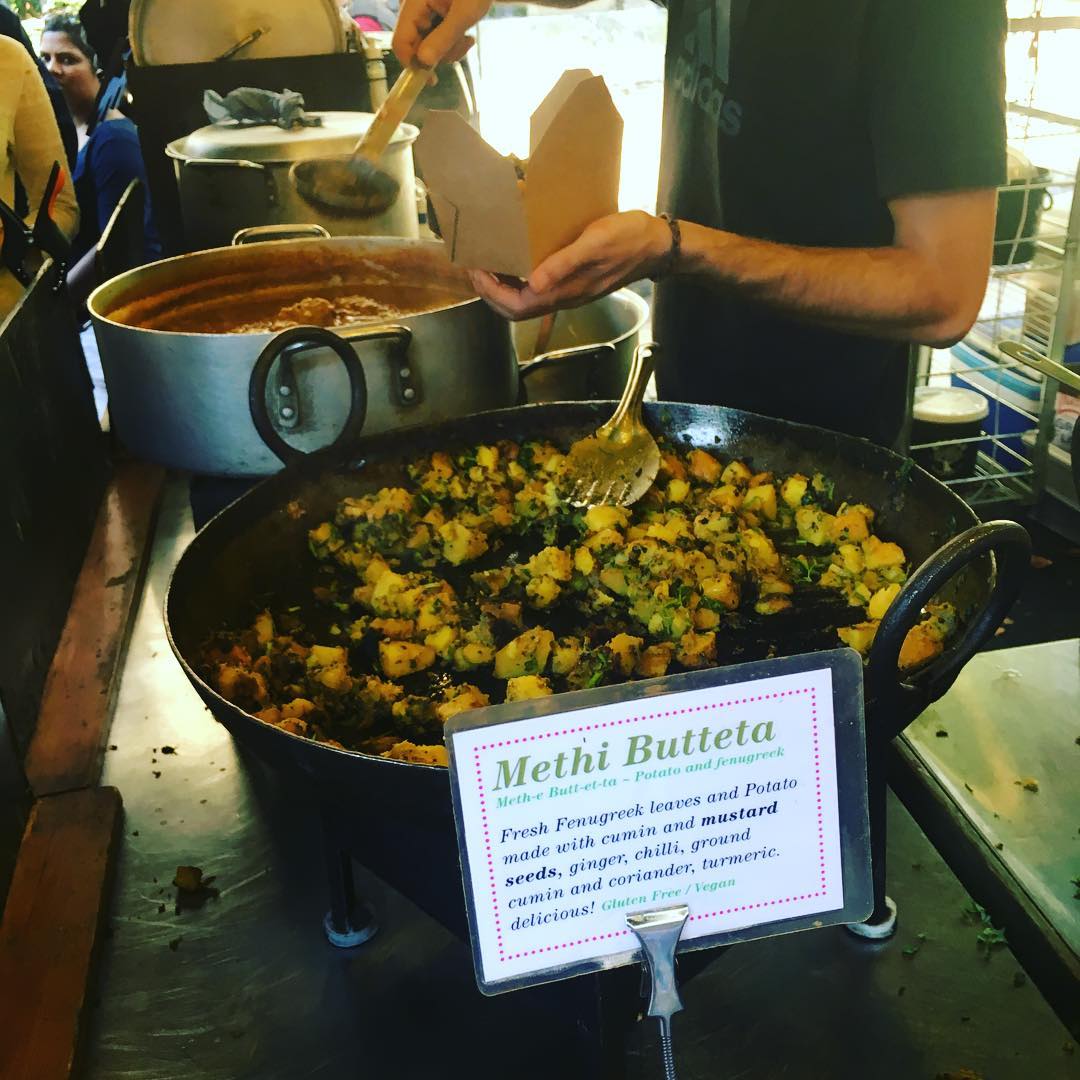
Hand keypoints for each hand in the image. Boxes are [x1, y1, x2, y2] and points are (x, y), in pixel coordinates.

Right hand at [392, 0, 491, 66]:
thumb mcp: (464, 14)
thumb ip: (444, 38)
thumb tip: (423, 63)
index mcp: (413, 4)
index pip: (400, 42)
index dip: (412, 64)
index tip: (431, 79)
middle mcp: (413, 10)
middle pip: (415, 47)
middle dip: (440, 54)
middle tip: (463, 46)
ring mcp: (423, 15)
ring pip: (428, 47)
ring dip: (449, 50)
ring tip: (467, 38)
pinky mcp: (433, 18)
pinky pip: (437, 40)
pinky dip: (452, 44)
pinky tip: (466, 36)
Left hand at [467, 211, 671, 319]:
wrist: (657, 246)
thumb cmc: (627, 240)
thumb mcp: (594, 244)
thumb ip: (563, 264)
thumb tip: (532, 283)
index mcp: (565, 292)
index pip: (515, 306)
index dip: (491, 292)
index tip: (476, 269)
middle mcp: (563, 297)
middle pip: (515, 310)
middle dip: (489, 292)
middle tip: (474, 266)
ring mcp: (568, 291)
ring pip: (524, 301)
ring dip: (501, 287)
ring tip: (487, 263)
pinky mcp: (572, 281)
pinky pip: (536, 288)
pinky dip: (518, 278)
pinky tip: (514, 258)